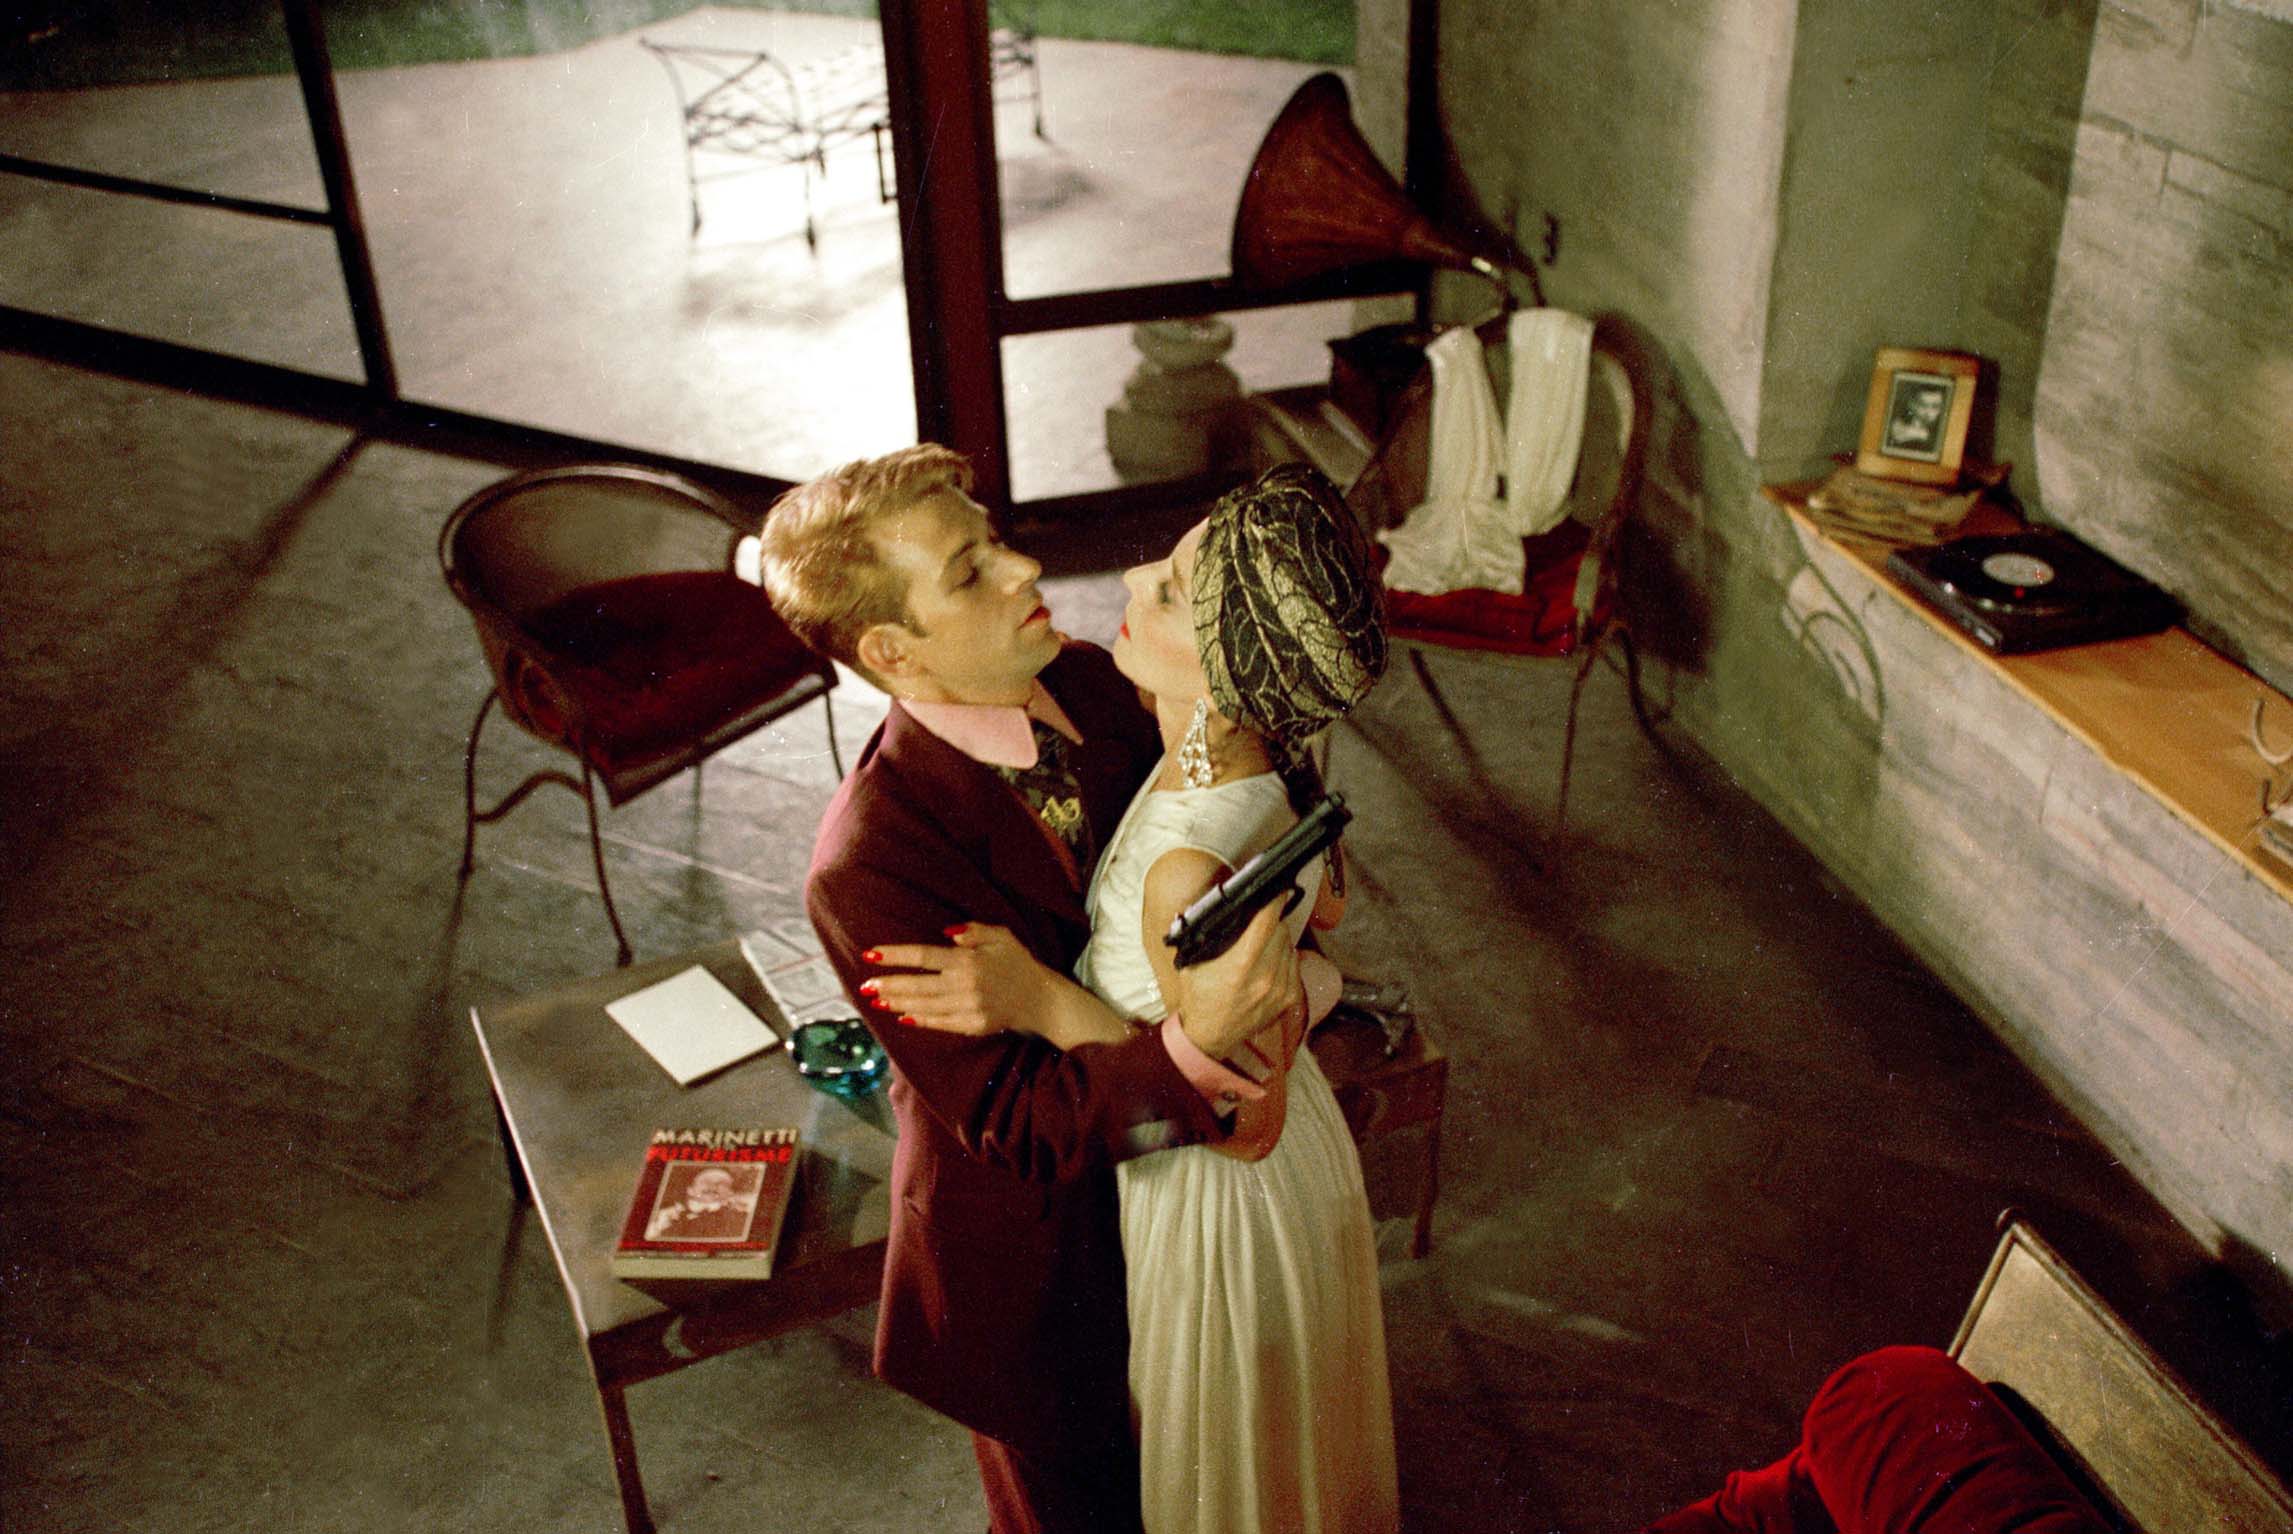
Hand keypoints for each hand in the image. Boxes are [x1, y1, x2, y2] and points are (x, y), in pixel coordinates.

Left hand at [861, 924, 1050, 1036]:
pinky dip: (919, 1020)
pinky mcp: (972, 1026)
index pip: (923, 956)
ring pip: (923, 1006)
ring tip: (877, 999)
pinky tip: (901, 1015)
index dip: (894, 956)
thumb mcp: (1000, 936)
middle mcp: (965, 985)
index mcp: (968, 960)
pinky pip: (939, 1023)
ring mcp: (968, 1007)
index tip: (870, 955)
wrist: (1041, 999)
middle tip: (865, 985)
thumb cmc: (1018, 963)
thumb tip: (946, 933)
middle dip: (888, 984)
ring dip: (897, 1002)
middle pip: (916, 985)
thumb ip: (973, 931)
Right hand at [1172, 901, 1301, 1060]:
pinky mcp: (1289, 998)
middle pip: (1281, 930)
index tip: (1276, 890)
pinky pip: (1294, 964)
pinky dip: (1285, 958)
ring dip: (1279, 940)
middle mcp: (1265, 977)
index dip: (1273, 902)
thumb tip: (1210, 905)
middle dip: (1271, 921)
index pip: (1267, 922)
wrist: (1209, 1036)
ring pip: (1290, 946)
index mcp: (1240, 966)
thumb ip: (1202, 934)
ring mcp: (1280, 989)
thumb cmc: (1198, 998)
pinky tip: (1269, 962)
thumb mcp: (1191, 962)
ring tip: (1261, 945)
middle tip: (1260, 921)